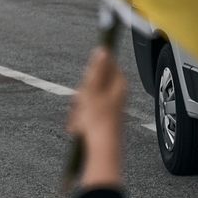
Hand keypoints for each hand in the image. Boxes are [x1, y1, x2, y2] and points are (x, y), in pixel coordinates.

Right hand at [66, 48, 126, 188]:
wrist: (102, 149)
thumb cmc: (98, 121)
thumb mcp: (93, 91)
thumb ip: (97, 69)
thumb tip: (103, 48)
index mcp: (119, 84)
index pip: (107, 64)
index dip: (92, 71)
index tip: (86, 82)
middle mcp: (117, 95)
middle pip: (93, 83)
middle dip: (81, 94)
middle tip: (81, 104)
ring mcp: (110, 108)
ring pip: (87, 100)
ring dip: (78, 109)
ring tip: (79, 121)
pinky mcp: (103, 120)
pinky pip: (86, 114)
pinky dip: (80, 119)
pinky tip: (78, 128)